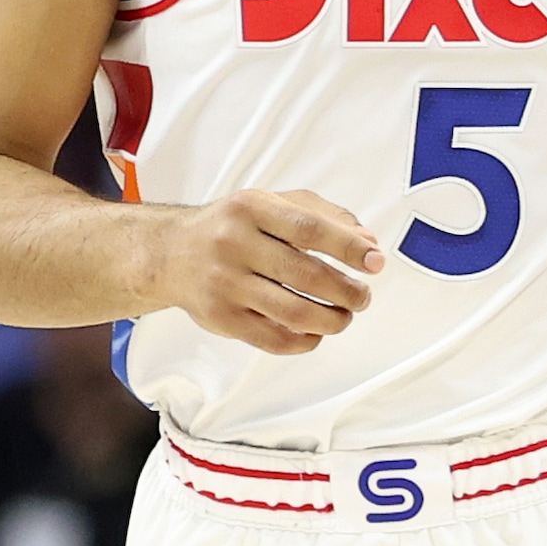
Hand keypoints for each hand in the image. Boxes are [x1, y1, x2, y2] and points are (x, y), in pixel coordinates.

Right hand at [156, 189, 380, 355]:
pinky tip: (316, 333)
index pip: (310, 229)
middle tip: (363, 297)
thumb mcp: (272, 204)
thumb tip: (367, 243)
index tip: (374, 261)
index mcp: (251, 208)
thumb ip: (323, 216)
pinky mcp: (220, 317)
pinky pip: (272, 340)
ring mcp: (225, 283)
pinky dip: (304, 341)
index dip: (349, 248)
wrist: (172, 253)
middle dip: (346, 291)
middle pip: (306, 274)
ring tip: (344, 316)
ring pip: (293, 312)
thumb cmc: (232, 227)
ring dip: (331, 320)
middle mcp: (234, 243)